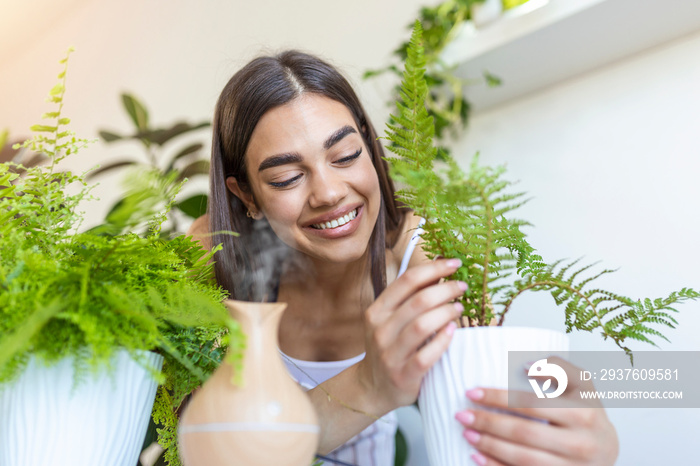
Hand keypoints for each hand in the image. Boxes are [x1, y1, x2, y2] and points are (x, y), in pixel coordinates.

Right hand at [358, 258, 465, 411]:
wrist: (374, 387)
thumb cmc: (390, 347)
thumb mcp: (391, 319)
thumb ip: (411, 297)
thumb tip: (440, 268)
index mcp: (377, 311)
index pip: (406, 281)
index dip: (433, 268)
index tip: (454, 263)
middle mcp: (380, 330)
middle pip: (418, 301)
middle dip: (445, 289)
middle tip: (462, 286)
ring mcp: (390, 354)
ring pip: (422, 326)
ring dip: (446, 312)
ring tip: (460, 307)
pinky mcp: (403, 375)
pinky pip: (426, 355)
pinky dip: (443, 341)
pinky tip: (453, 331)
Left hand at [455, 357, 618, 465]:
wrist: (608, 452)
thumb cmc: (587, 415)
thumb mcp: (583, 387)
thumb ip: (560, 370)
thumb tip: (526, 366)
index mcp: (584, 413)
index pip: (532, 404)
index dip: (499, 398)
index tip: (472, 393)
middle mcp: (580, 444)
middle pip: (525, 433)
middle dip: (489, 424)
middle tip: (462, 415)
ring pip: (523, 459)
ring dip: (490, 446)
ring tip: (467, 433)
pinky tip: (477, 458)